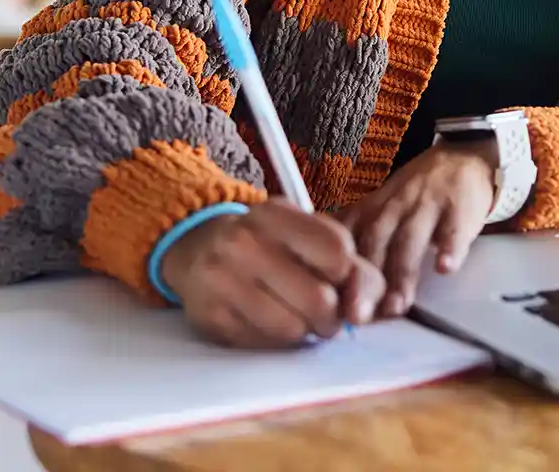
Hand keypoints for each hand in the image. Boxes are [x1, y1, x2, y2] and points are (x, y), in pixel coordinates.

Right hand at [159, 201, 386, 348]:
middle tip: (326, 316)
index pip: (337, 252)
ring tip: (296, 318)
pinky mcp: (211, 317)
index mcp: (274, 214)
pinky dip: (276, 340)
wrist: (194, 247)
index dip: (348, 275)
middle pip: (318, 299)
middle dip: (332, 317)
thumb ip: (344, 260)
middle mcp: (243, 242)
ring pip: (292, 329)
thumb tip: (364, 308)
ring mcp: (222, 280)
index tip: (339, 280)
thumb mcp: (300, 232)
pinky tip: (268, 321)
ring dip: (304, 331)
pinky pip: (264, 344)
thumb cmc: (264, 243)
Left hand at [347, 143, 496, 317]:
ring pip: (409, 240)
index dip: (336, 273)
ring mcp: (426, 206)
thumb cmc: (417, 194)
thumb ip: (357, 238)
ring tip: (397, 305)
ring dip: (401, 274)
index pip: (346, 240)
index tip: (331, 306)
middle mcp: (393, 206)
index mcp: (370, 209)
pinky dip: (449, 248)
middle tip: (358, 315)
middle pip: (373, 242)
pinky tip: (445, 268)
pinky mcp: (459, 208)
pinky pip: (454, 229)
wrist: (464, 157)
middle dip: (363, 281)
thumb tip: (330, 282)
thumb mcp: (381, 207)